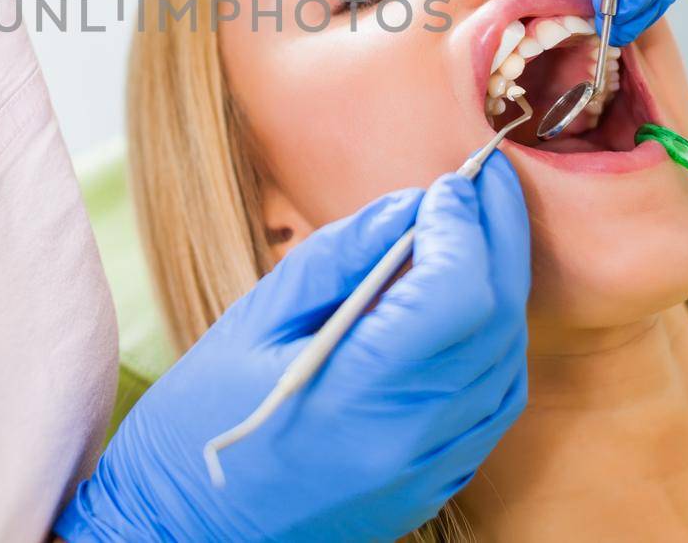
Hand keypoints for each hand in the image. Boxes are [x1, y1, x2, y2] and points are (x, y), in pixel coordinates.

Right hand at [55, 153, 529, 541]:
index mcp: (354, 395)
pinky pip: (492, 406)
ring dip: (505, 288)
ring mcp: (426, 473)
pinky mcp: (430, 487)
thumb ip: (339, 259)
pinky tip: (474, 302)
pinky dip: (495, 343)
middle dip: (499, 238)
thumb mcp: (252, 322)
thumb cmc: (198, 422)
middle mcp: (407, 440)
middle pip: (495, 323)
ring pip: (506, 364)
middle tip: (487, 180)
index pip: (454, 295)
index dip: (462, 227)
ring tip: (484, 229)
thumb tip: (409, 207)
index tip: (449, 183)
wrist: (181, 529)